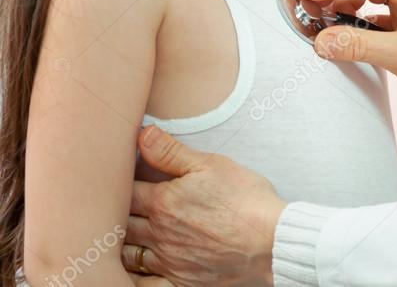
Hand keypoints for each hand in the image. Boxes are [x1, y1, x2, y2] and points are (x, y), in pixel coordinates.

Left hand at [121, 125, 286, 286]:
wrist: (271, 240)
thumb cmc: (246, 199)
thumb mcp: (211, 165)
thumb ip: (172, 152)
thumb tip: (142, 134)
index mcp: (164, 202)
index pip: (126, 191)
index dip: (120, 183)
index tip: (119, 179)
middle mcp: (159, 233)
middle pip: (121, 223)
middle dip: (116, 214)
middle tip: (114, 206)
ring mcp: (168, 260)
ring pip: (127, 254)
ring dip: (122, 242)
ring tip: (124, 232)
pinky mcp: (179, 281)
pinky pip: (143, 283)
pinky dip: (134, 276)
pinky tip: (135, 268)